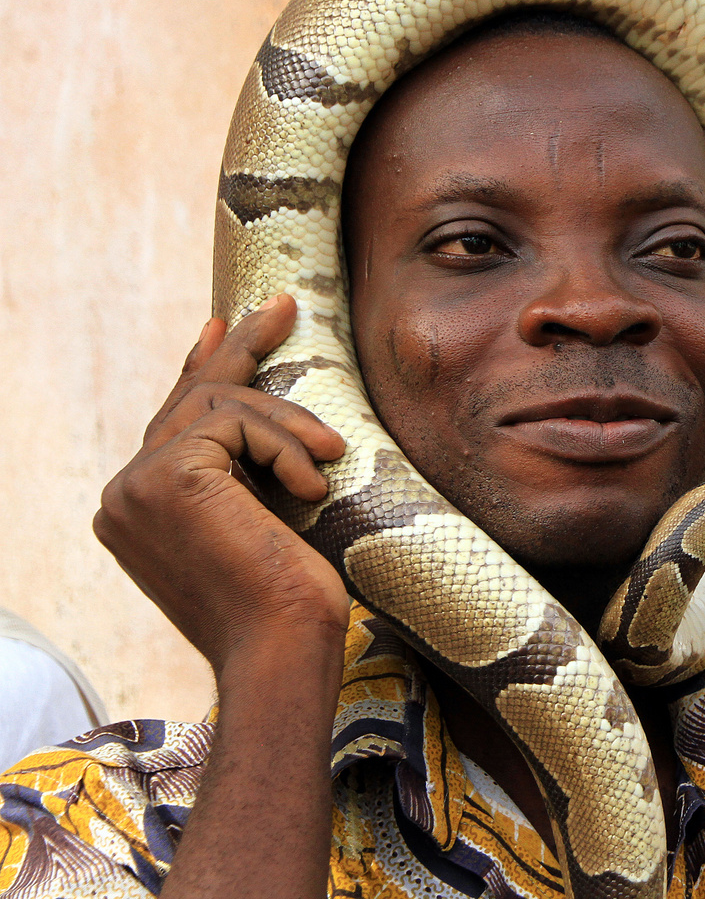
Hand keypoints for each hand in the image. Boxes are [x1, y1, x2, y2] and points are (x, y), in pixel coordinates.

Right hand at [94, 295, 349, 671]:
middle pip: (189, 403)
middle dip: (240, 351)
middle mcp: (123, 496)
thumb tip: (254, 424)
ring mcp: (136, 486)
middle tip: (283, 307)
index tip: (223, 324)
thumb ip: (240, 477)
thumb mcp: (262, 522)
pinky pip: (237, 424)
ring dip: (288, 425)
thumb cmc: (289, 602)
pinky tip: (307, 490)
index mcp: (138, 511)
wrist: (282, 647)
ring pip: (222, 407)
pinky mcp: (167, 476)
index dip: (202, 368)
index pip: (173, 424)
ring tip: (330, 453)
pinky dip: (284, 446)